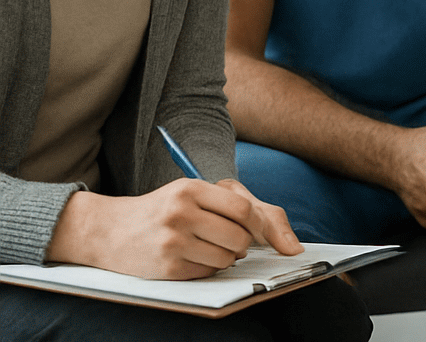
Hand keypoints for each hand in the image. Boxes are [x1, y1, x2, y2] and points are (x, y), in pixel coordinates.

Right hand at [45, 178, 296, 279]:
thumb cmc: (159, 210)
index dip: (258, 223)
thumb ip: (230, 204)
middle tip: (233, 241)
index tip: (260, 230)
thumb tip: (281, 238)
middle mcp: (180, 213)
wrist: (108, 230)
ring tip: (210, 247)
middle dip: (244, 243)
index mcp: (190, 189)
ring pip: (226, 258)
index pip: (242, 208)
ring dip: (227, 257)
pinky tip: (192, 258)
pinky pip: (207, 272)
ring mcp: (172, 242)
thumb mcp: (190, 193)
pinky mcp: (166, 268)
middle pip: (239, 236)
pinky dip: (208, 268)